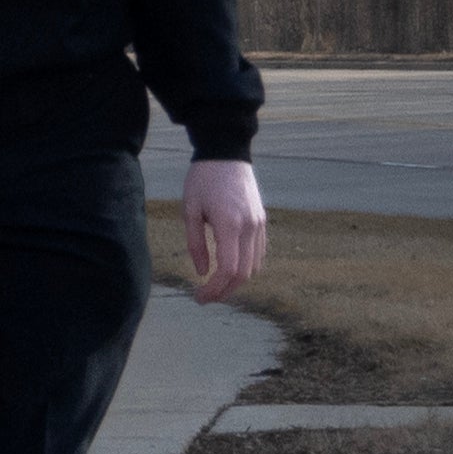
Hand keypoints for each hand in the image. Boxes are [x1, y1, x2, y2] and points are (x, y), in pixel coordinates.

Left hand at [183, 159, 268, 299]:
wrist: (226, 155)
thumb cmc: (202, 181)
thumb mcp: (190, 210)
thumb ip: (195, 244)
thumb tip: (203, 272)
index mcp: (230, 224)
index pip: (228, 269)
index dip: (215, 289)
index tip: (199, 297)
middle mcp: (250, 227)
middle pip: (244, 273)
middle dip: (225, 291)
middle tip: (205, 298)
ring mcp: (260, 225)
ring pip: (254, 266)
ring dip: (236, 282)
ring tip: (215, 287)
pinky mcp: (263, 222)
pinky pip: (258, 253)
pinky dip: (246, 267)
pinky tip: (229, 271)